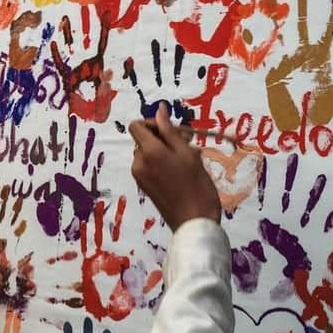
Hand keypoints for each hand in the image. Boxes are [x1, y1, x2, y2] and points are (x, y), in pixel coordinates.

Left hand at [129, 103, 220, 230]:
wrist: (194, 222)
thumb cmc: (196, 185)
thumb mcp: (187, 154)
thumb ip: (170, 131)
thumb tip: (159, 110)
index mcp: (148, 152)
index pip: (136, 126)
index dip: (152, 123)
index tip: (172, 130)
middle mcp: (138, 163)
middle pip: (143, 139)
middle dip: (164, 137)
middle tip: (188, 143)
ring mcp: (139, 176)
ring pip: (149, 153)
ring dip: (166, 150)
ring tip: (189, 159)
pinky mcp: (144, 186)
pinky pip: (150, 166)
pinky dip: (163, 163)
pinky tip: (183, 171)